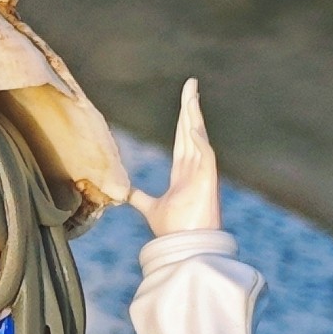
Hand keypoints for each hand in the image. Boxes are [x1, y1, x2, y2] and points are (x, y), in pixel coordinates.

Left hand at [128, 78, 221, 237]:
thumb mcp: (150, 208)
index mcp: (183, 173)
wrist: (183, 248)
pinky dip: (199, 142)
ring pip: (198, 138)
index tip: (186, 101)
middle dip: (190, 108)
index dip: (183, 120)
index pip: (182, 140)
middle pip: (191, 131)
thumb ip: (140, 198)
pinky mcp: (208, 182)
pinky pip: (206, 157)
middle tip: (191, 85)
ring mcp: (202, 174)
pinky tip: (191, 127)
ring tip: (192, 95)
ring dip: (194, 116)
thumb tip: (125, 192)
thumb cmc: (172, 230)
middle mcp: (194, 169)